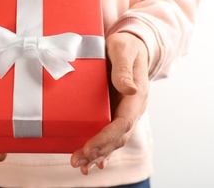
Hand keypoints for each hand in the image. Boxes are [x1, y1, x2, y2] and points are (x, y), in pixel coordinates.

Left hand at [70, 32, 149, 173]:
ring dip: (98, 155)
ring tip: (81, 166)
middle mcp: (132, 109)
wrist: (131, 46)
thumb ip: (124, 69)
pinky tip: (94, 162)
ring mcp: (125, 112)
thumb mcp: (123, 50)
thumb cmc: (126, 46)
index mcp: (137, 97)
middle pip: (117, 137)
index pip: (123, 123)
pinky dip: (103, 149)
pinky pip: (111, 134)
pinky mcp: (115, 112)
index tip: (88, 148)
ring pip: (114, 140)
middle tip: (76, 162)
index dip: (105, 138)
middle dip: (98, 151)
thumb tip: (130, 89)